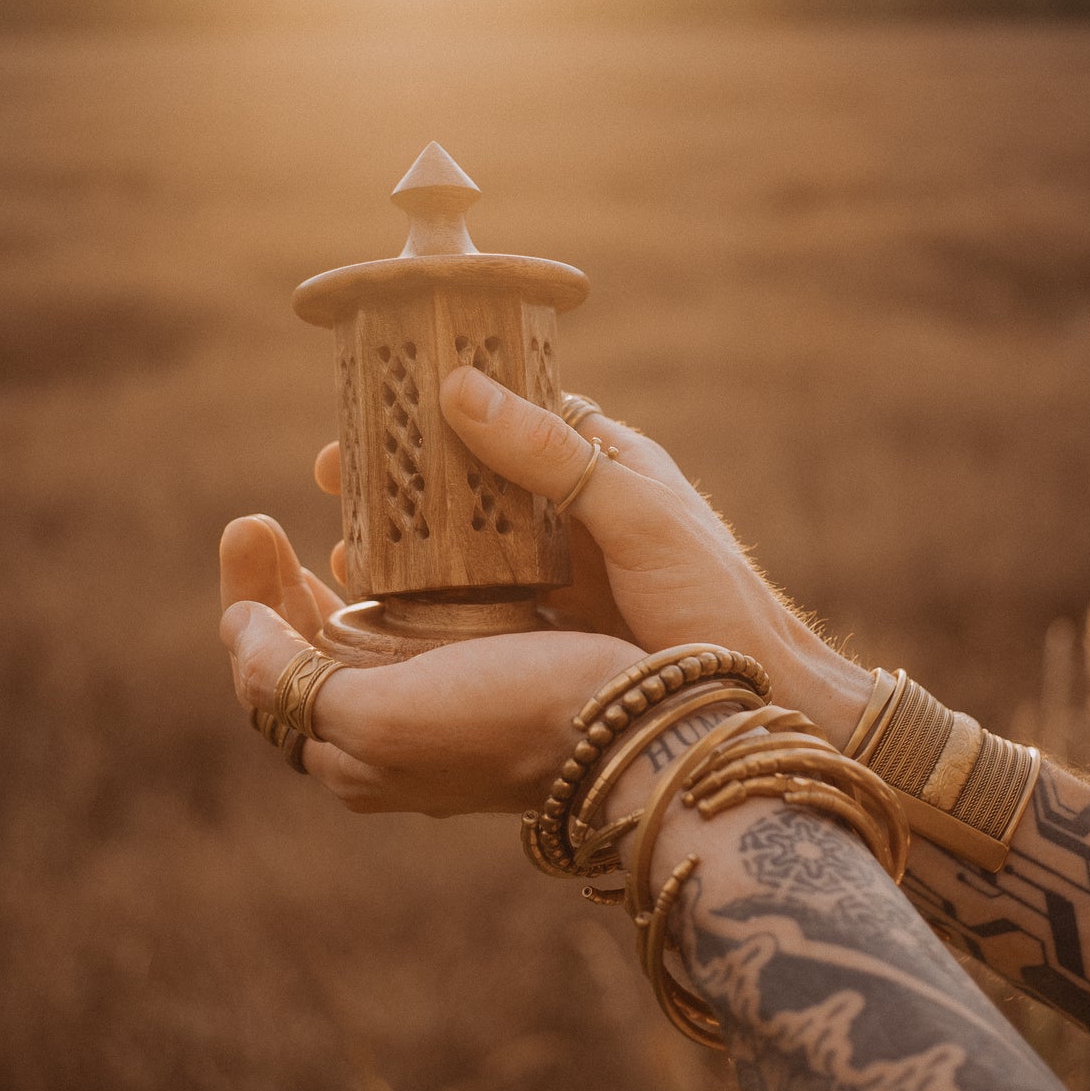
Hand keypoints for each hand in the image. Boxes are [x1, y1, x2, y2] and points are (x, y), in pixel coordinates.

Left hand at [219, 514, 643, 814]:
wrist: (630, 729)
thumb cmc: (507, 721)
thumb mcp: (376, 716)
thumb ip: (289, 681)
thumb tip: (237, 631)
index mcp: (351, 754)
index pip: (264, 675)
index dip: (246, 600)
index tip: (251, 524)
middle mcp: (389, 736)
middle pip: (305, 654)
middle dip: (275, 583)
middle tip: (259, 519)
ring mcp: (441, 704)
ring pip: (361, 636)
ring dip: (332, 577)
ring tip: (326, 520)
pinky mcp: (490, 673)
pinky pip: (421, 625)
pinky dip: (395, 585)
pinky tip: (405, 549)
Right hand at [314, 367, 871, 743]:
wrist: (754, 701)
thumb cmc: (715, 596)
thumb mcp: (639, 515)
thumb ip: (557, 456)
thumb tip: (460, 388)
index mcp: (601, 459)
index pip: (508, 410)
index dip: (441, 405)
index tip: (374, 410)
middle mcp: (571, 508)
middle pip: (472, 477)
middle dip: (406, 477)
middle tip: (335, 481)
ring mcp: (557, 570)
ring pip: (465, 543)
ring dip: (408, 542)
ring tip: (343, 549)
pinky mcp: (547, 626)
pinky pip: (475, 603)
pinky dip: (429, 599)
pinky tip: (382, 610)